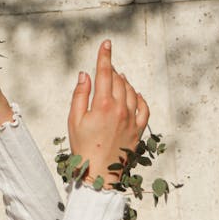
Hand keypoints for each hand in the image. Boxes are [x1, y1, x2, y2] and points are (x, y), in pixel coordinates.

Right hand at [67, 41, 148, 185]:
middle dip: (112, 71)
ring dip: (124, 82)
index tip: (107, 44)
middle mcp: (121, 109)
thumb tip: (85, 75)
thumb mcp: (74, 120)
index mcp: (103, 105)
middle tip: (106, 67)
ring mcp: (132, 119)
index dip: (105, 56)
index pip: (105, 73)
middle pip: (119, 80)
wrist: (99, 175)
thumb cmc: (82, 148)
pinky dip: (139, 98)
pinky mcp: (139, 130)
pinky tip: (135, 95)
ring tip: (117, 79)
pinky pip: (144, 108)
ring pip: (131, 91)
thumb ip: (80, 95)